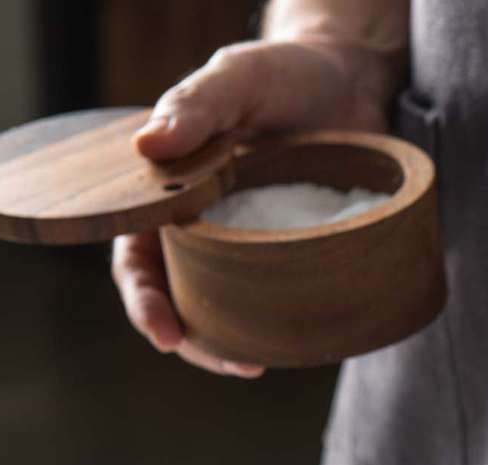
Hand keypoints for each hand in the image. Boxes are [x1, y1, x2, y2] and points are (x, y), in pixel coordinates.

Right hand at [112, 40, 396, 375]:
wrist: (348, 80)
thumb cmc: (281, 75)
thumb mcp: (237, 79)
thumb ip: (197, 106)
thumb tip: (150, 146)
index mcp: (171, 194)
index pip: (139, 258)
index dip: (146, 300)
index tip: (165, 334)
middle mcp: (207, 228)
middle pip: (183, 298)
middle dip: (196, 342)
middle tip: (232, 366)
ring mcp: (255, 245)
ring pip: (231, 309)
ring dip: (238, 344)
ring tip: (258, 363)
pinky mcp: (301, 252)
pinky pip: (285, 297)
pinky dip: (287, 324)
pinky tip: (303, 343)